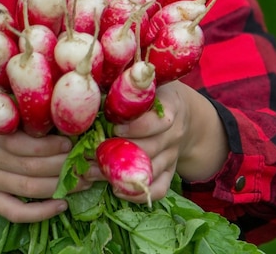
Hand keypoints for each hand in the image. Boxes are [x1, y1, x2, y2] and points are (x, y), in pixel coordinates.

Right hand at [0, 90, 88, 222]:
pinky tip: (62, 205)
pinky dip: (40, 213)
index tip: (76, 141)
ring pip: (29, 189)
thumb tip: (64, 96)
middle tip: (93, 163)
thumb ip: (22, 100)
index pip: (24, 141)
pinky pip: (14, 212)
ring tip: (87, 181)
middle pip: (31, 167)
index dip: (53, 144)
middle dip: (67, 166)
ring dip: (62, 187)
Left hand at [85, 81, 227, 203]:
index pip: (158, 123)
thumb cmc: (157, 95)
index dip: (136, 128)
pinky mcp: (169, 172)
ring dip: (118, 174)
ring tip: (90, 171)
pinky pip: (159, 190)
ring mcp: (172, 156)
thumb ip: (130, 86)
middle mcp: (174, 135)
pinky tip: (115, 189)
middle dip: (117, 153)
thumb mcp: (150, 84)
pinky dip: (138, 194)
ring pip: (150, 172)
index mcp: (171, 109)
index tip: (114, 128)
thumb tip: (96, 82)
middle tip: (89, 153)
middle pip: (150, 150)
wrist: (186, 115)